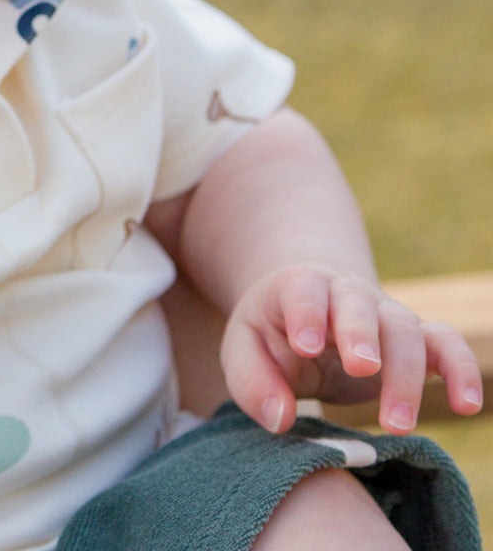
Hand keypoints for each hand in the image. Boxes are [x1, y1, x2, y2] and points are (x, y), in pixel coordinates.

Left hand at [220, 263, 483, 434]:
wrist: (310, 313)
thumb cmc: (272, 335)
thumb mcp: (244, 350)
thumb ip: (252, 382)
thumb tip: (278, 419)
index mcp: (298, 286)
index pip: (303, 290)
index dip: (306, 314)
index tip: (306, 345)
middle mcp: (346, 293)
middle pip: (359, 305)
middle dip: (362, 335)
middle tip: (362, 370)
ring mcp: (384, 313)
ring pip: (405, 330)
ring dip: (405, 375)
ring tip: (396, 425)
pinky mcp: (415, 339)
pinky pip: (446, 344)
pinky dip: (460, 369)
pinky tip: (466, 405)